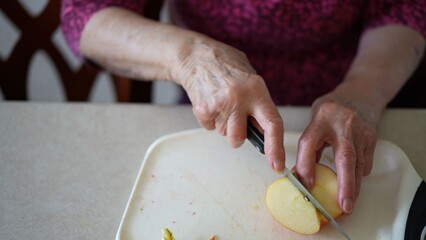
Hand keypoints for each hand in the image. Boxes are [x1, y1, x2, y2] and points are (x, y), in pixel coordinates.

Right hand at [174, 37, 284, 171]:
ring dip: (223, 124)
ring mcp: (220, 104)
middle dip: (237, 135)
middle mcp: (240, 98)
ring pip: (224, 134)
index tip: (277, 165)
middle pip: (239, 138)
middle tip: (234, 117)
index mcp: (257, 90)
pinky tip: (210, 101)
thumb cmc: (226, 65)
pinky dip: (209, 119)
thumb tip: (265, 132)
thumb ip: (259, 103)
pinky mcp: (203, 109)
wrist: (195, 55)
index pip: (272, 124)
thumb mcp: (251, 78)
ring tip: (220, 103)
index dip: (276, 148)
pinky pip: (209, 128)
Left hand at [295, 87, 379, 213]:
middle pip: (344, 157)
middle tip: (342, 205)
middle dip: (344, 184)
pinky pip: (366, 162)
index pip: (309, 143)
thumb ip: (310, 142)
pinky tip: (353, 183)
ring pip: (359, 164)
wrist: (361, 93)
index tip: (306, 184)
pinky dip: (358, 175)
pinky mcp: (372, 137)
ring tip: (348, 205)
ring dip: (353, 187)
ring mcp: (361, 131)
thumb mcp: (315, 118)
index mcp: (321, 118)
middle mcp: (342, 124)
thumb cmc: (332, 108)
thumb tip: (302, 173)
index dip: (306, 165)